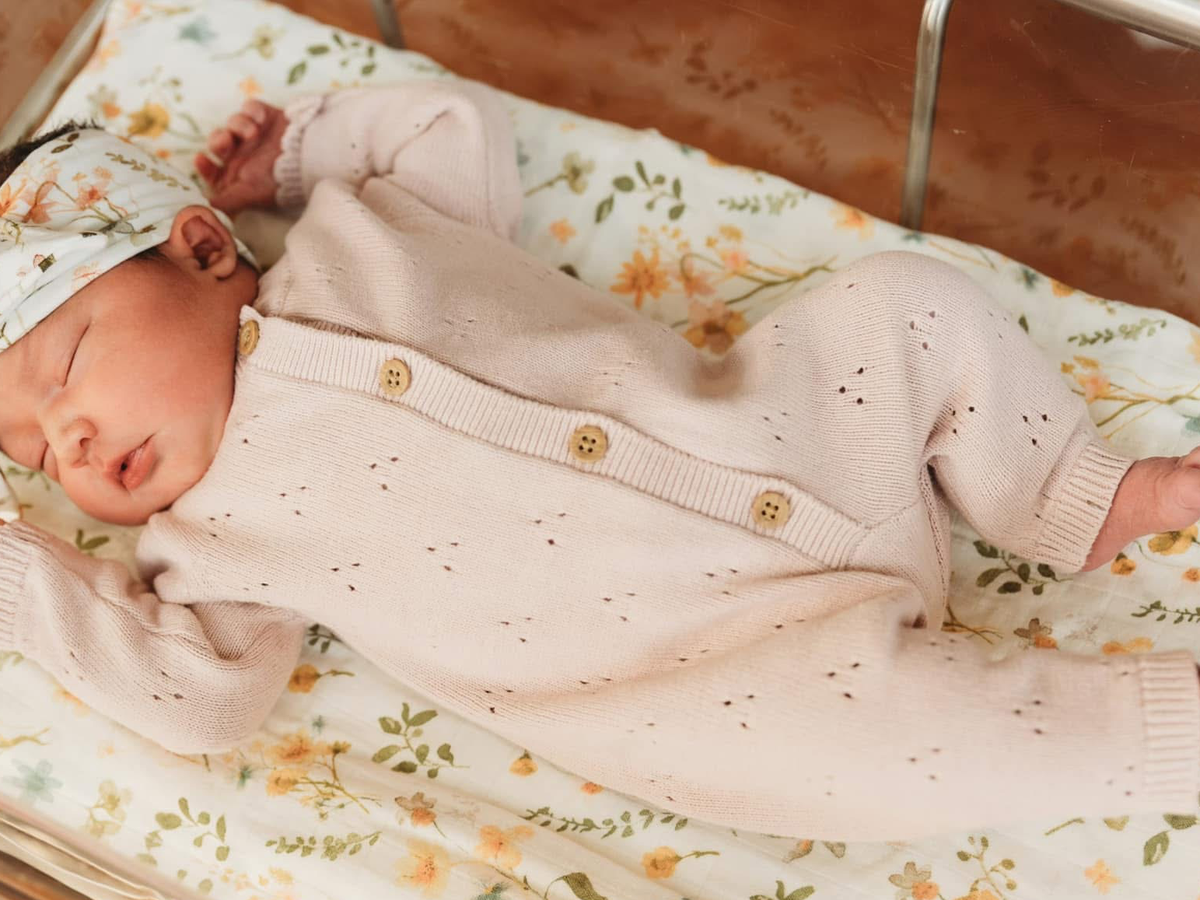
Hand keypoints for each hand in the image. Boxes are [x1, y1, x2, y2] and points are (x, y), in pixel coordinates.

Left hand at [194, 99, 288, 215]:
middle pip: (218, 141)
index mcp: (238, 174)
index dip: (204, 165)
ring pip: (232, 122)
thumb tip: (204, 211)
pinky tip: (261, 119)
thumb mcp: (249, 194)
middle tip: (228, 141)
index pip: (213, 170)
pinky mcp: (266, 117)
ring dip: (238, 125)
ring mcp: (255, 134)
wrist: (308, 156)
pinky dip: (252, 111)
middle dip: (219, 139)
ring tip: (253, 132)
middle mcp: (244, 154)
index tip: (201, 159)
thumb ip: (225, 202)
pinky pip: (249, 107)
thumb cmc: (279, 180)